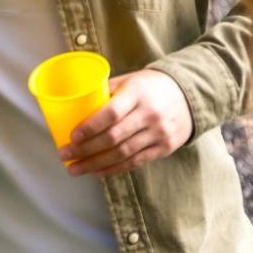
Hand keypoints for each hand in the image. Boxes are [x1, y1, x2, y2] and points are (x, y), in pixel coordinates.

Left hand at [62, 69, 193, 177]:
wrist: (188, 94)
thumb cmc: (149, 86)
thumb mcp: (129, 81)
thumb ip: (105, 92)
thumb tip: (73, 106)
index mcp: (137, 93)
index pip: (111, 113)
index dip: (90, 127)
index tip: (72, 136)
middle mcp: (150, 114)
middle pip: (113, 137)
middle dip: (85, 149)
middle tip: (64, 155)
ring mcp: (159, 133)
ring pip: (123, 154)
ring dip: (95, 164)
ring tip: (75, 168)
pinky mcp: (164, 148)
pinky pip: (135, 162)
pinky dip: (114, 169)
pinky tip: (97, 172)